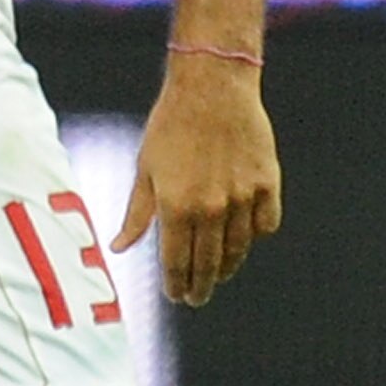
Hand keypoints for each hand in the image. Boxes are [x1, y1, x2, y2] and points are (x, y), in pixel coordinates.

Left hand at [112, 58, 281, 307]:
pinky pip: (265, 224)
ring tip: (219, 274)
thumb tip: (118, 248)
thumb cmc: (170, 126)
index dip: (176, 285)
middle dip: (201, 286)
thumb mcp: (145, 169)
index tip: (176, 297)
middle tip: (197, 297)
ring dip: (228, 267)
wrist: (212, 88)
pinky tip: (245, 238)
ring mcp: (243, 198)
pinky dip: (256, 235)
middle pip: (208, 264)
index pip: (176, 263)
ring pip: (239, 249)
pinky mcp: (268, 183)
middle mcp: (211, 208)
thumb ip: (136, 214)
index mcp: (176, 207)